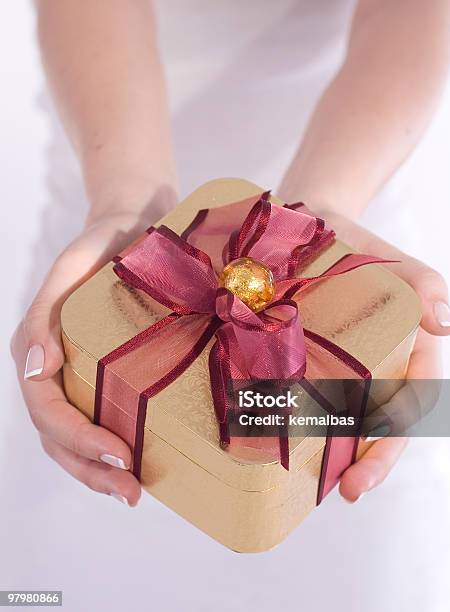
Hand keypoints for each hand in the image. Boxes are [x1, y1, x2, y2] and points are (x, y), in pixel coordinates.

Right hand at [10, 212, 157, 506]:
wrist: (131, 228)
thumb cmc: (100, 245)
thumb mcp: (70, 268)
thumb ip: (44, 316)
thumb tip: (36, 369)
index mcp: (36, 348)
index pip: (47, 408)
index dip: (79, 437)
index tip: (121, 452)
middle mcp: (50, 369)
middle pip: (59, 435)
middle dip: (91, 468)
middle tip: (130, 492)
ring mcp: (75, 375)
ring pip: (73, 438)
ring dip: (98, 470)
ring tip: (132, 492)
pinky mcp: (101, 374)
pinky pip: (98, 419)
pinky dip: (111, 448)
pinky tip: (136, 464)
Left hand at [320, 212, 449, 502]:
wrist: (306, 220)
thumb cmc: (355, 238)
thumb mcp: (393, 258)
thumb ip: (424, 285)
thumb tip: (446, 322)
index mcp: (406, 345)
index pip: (411, 401)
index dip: (395, 438)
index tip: (368, 464)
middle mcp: (374, 361)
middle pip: (379, 422)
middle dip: (369, 460)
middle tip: (347, 491)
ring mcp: (338, 362)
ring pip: (344, 417)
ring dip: (334, 453)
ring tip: (313, 485)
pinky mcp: (304, 356)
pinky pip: (306, 395)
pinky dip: (302, 423)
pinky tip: (281, 444)